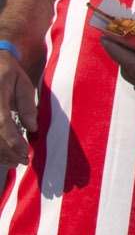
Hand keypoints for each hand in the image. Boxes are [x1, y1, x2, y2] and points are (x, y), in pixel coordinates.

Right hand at [0, 46, 35, 165]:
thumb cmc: (8, 73)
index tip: (25, 153)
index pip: (2, 123)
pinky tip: (2, 155)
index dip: (13, 140)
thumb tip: (32, 128)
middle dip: (6, 152)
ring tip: (13, 161)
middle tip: (22, 160)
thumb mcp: (22, 83)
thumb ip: (26, 105)